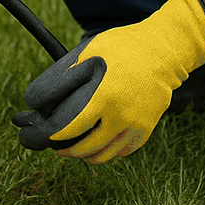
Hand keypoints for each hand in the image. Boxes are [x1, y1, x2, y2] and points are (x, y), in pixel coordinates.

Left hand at [13, 0, 204, 162]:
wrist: (165, 50)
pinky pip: (121, 152)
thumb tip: (39, 99)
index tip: (44, 136)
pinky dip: (106, 151)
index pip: (70, 129)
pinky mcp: (145, 130)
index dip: (52, 136)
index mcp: (104, 97)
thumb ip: (65, 75)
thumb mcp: (89, 52)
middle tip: (56, 145)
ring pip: (102, 156)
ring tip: (75, 146)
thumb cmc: (123, 47)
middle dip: (65, 150)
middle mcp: (121, 117)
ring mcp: (135, 126)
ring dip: (84, 155)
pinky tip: (98, 141)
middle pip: (84, 149)